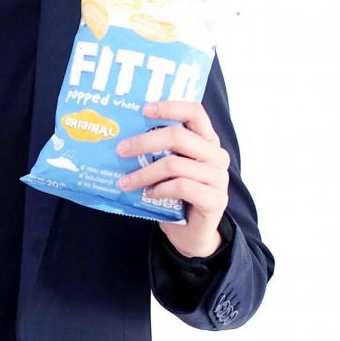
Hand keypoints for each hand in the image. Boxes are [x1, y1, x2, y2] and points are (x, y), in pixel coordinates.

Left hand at [116, 99, 230, 256]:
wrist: (192, 233)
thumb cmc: (177, 195)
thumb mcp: (169, 168)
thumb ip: (159, 151)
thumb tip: (121, 136)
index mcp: (207, 141)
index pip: (195, 112)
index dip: (170, 106)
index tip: (143, 108)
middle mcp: (217, 155)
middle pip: (179, 136)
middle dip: (144, 142)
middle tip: (120, 150)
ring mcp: (219, 178)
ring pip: (174, 164)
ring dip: (144, 172)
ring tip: (125, 181)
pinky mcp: (215, 200)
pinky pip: (181, 187)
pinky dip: (159, 189)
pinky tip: (148, 194)